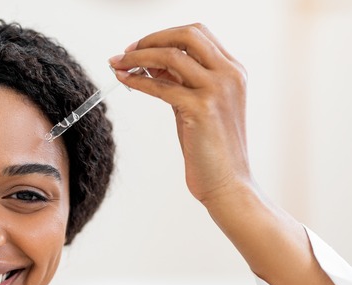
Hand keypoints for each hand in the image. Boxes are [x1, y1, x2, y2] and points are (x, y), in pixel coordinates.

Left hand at [109, 23, 252, 206]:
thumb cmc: (211, 150)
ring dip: (138, 57)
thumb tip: (150, 64)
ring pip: (171, 55)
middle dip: (151, 39)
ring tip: (117, 64)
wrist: (228, 184)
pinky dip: (138, 80)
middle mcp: (230, 74)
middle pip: (187, 35)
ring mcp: (218, 89)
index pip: (198, 34)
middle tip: (126, 52)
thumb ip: (181, 82)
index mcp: (233, 70)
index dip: (164, 35)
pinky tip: (123, 80)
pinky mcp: (202, 108)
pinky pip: (161, 86)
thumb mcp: (197, 106)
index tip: (139, 46)